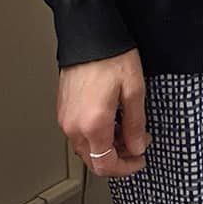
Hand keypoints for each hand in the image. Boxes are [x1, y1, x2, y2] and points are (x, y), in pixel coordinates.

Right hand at [57, 48, 148, 178]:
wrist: (88, 35)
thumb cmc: (111, 56)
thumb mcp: (134, 90)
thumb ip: (135, 124)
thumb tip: (137, 146)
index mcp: (92, 124)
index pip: (105, 165)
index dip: (126, 168)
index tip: (140, 160)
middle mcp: (73, 126)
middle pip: (93, 160)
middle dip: (118, 157)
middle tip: (138, 143)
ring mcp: (65, 119)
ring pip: (86, 148)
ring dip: (107, 146)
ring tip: (127, 128)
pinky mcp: (63, 110)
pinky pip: (79, 134)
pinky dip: (96, 135)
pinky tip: (112, 120)